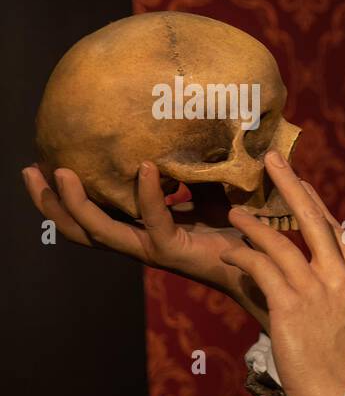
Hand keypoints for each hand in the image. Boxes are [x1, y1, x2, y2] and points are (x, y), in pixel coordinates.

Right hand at [21, 162, 270, 329]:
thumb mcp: (207, 193)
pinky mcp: (174, 250)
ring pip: (98, 231)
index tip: (42, 164)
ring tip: (60, 171)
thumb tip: (185, 133)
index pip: (90, 216)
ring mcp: (152, 249)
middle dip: (49, 202)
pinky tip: (147, 167)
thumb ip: (191, 171)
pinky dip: (147, 193)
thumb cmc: (237, 228)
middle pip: (78, 229)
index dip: (62, 197)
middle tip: (29, 169)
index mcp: (139, 230)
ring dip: (76, 203)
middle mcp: (138, 242)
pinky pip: (152, 220)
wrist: (263, 262)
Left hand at [219, 150, 344, 395]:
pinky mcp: (291, 306)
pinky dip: (243, 255)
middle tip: (273, 160)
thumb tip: (323, 276)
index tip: (301, 185)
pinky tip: (229, 252)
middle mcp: (343, 279)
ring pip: (282, 241)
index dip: (316, 205)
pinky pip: (261, 268)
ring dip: (253, 224)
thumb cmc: (343, 368)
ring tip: (233, 213)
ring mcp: (319, 291)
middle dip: (292, 186)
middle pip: (316, 221)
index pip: (337, 233)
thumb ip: (342, 293)